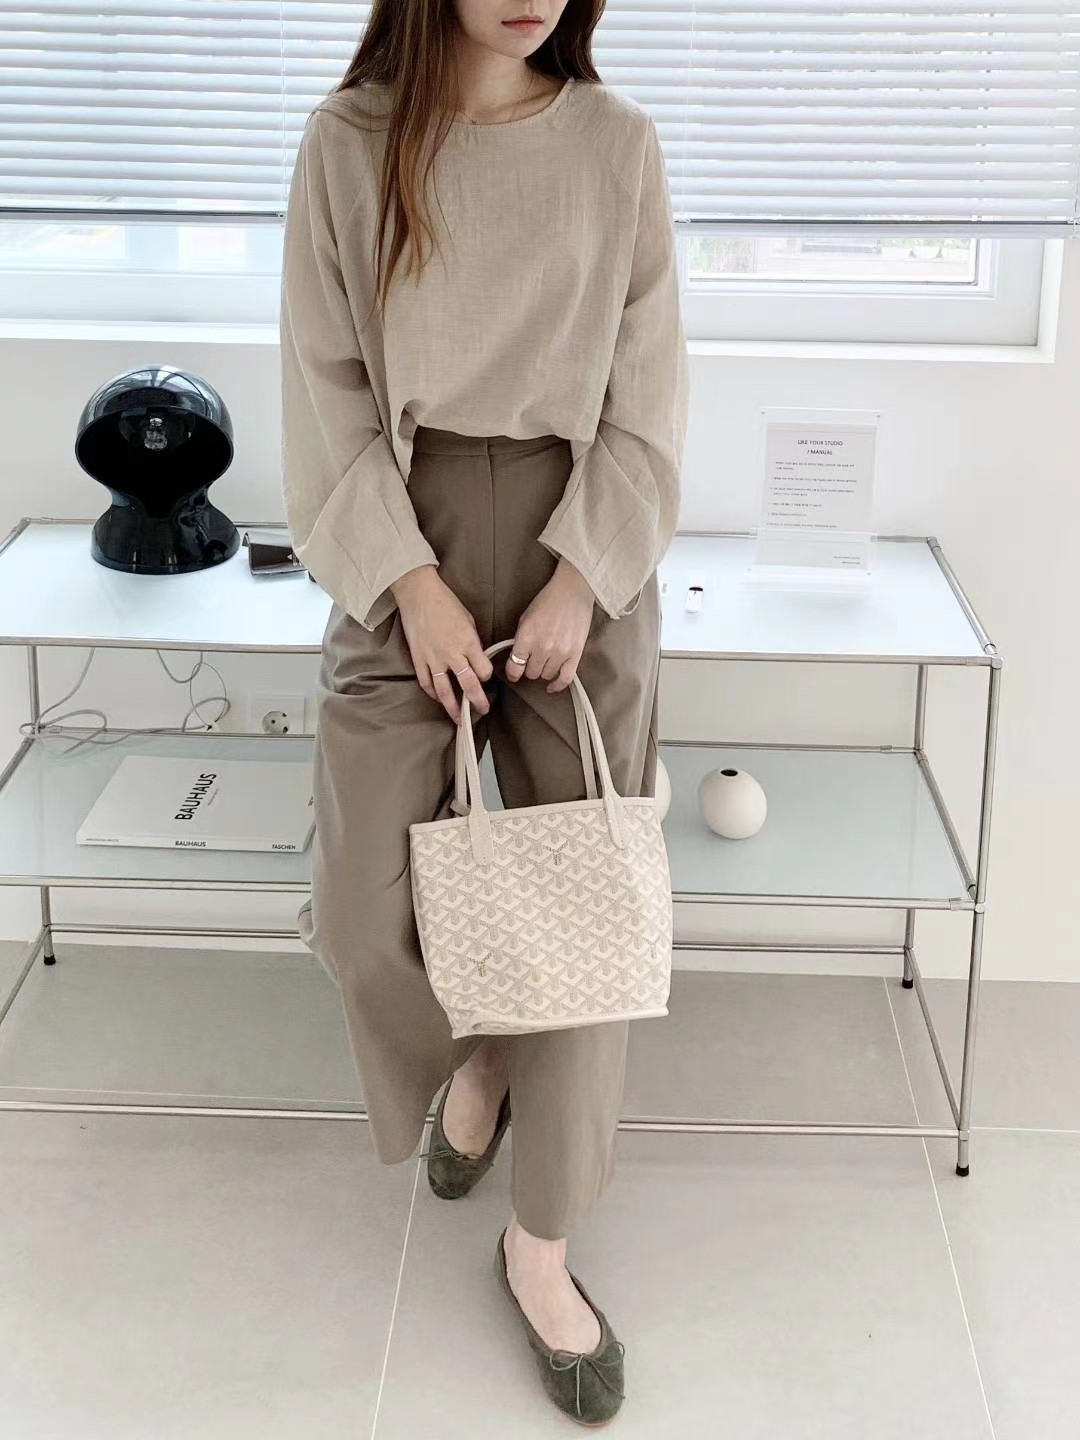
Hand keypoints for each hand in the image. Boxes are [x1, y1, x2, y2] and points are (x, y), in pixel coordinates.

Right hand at [390, 564, 493, 723]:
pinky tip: (438, 698)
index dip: (486, 676)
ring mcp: (433, 658)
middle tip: (483, 710)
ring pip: (445, 691)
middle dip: (478, 702)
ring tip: (459, 719)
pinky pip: (426, 682)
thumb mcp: (468, 620)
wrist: (418, 593)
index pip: (483, 670)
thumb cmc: (445, 602)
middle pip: (468, 686)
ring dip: (453, 708)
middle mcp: (452, 654)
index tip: (486, 678)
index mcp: (468, 642)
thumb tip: (476, 657)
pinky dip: (432, 693)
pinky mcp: (418, 658)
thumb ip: (473, 642)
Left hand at [505, 558, 595, 693]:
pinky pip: (565, 679)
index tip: (513, 673)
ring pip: (546, 675)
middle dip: (529, 667)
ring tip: (545, 661)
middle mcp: (543, 647)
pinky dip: (557, 685)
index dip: (512, 672)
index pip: (514, 666)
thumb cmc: (548, 600)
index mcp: (527, 637)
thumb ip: (520, 639)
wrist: (573, 591)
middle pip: (531, 673)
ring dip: (544, 671)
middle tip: (532, 660)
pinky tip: (552, 686)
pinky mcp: (575, 654)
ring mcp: (560, 652)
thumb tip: (517, 656)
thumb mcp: (525, 618)